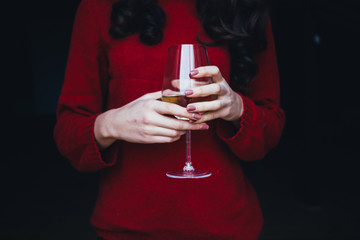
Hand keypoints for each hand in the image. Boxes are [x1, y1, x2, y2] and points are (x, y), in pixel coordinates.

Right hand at [94, 91, 208, 149]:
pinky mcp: (148, 139)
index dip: (189, 113)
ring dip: (184, 132)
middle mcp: (150, 118)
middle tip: (202, 124)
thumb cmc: (132, 108)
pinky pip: (167, 140)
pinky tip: (179, 133)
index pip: (174, 110)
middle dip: (192, 126)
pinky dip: (176, 137)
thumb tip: (179, 92)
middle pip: (177, 125)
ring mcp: (149, 131)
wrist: (115, 124)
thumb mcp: (145, 98)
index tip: (199, 114)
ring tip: (190, 128)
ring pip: (174, 134)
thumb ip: (162, 95)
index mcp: (150, 105)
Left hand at [185, 66, 243, 124]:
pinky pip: (213, 116)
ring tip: (189, 108)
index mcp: (220, 80)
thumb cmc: (217, 93)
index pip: (215, 71)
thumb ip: (193, 84)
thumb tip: (173, 83)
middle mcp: (224, 90)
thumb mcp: (208, 86)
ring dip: (201, 106)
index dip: (204, 71)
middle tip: (187, 92)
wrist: (235, 106)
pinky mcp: (224, 113)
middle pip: (215, 88)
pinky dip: (202, 118)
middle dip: (201, 90)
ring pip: (215, 104)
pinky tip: (192, 119)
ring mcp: (225, 102)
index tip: (191, 73)